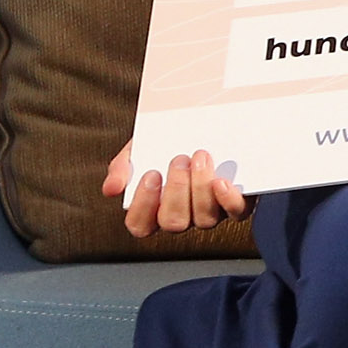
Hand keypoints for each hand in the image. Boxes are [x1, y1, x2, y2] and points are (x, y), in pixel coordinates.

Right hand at [102, 143, 248, 236]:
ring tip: (200, 156)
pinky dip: (228, 200)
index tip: (150, 174)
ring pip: (204, 219)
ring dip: (200, 188)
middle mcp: (182, 216)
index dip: (143, 205)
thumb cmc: (165, 141)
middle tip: (179, 158)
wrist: (203, 122)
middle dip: (175, 190)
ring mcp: (210, 213)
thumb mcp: (139, 149)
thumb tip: (111, 189)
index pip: (140, 225)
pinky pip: (236, 213)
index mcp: (153, 208)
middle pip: (174, 223)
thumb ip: (122, 167)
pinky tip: (221, 182)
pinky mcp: (237, 204)